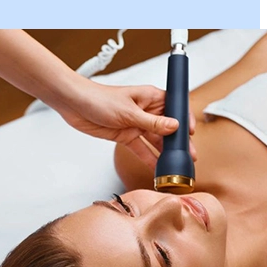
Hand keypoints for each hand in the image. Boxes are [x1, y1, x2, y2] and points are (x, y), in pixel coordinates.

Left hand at [57, 80, 196, 168]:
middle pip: (168, 128)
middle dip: (178, 142)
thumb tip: (174, 127)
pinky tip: (157, 168)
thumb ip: (152, 122)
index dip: (185, 120)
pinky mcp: (125, 136)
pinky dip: (149, 158)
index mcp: (151, 97)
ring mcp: (136, 124)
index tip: (191, 134)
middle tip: (189, 156)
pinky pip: (141, 149)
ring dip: (165, 153)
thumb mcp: (129, 112)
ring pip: (156, 141)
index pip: (175, 108)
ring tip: (176, 166)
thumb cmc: (99, 98)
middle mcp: (146, 111)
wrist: (75, 105)